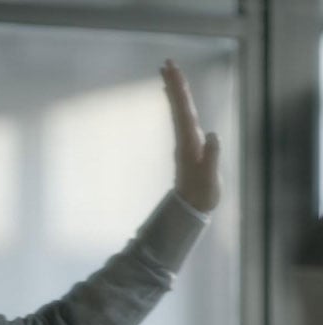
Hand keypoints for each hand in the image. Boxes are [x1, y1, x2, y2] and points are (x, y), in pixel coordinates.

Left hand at [160, 60, 220, 211]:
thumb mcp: (209, 177)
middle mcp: (184, 137)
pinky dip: (178, 105)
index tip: (172, 71)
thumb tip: (212, 135)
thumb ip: (211, 156)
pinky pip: (181, 118)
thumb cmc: (202, 193)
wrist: (191, 207)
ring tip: (168, 73)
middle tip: (167, 62)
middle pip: (178, 105)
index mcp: (189, 141)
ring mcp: (185, 140)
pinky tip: (176, 99)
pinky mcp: (188, 145)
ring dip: (174, 91)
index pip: (183, 110)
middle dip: (174, 83)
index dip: (179, 90)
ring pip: (178, 110)